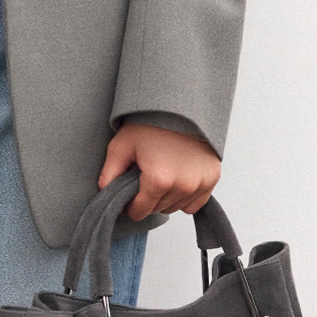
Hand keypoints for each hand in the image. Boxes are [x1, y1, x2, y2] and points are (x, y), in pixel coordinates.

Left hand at [97, 121, 221, 220]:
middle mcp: (183, 186)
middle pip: (158, 209)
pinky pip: (195, 203)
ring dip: (166, 198)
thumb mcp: (122, 145)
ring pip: (176, 207)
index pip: (140, 211)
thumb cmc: (152, 122)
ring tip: (162, 173)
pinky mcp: (212, 178)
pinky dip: (185, 197)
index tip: (128, 197)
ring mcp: (200, 183)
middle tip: (144, 176)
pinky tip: (177, 179)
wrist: (181, 104)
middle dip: (148, 198)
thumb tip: (104, 194)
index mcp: (159, 180)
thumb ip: (110, 174)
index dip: (130, 206)